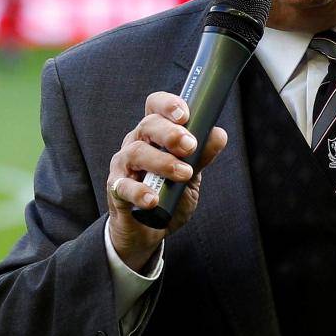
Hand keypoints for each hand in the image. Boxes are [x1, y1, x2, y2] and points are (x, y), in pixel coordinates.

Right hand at [106, 91, 227, 271]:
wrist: (149, 230)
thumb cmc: (170, 195)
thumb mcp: (191, 175)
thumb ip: (203, 156)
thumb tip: (219, 135)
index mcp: (155, 134)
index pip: (154, 106)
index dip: (167, 105)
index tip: (185, 114)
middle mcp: (136, 144)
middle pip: (147, 126)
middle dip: (171, 133)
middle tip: (191, 146)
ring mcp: (123, 166)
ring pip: (136, 152)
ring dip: (162, 162)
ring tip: (184, 174)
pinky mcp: (116, 191)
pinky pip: (123, 186)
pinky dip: (139, 192)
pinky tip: (154, 200)